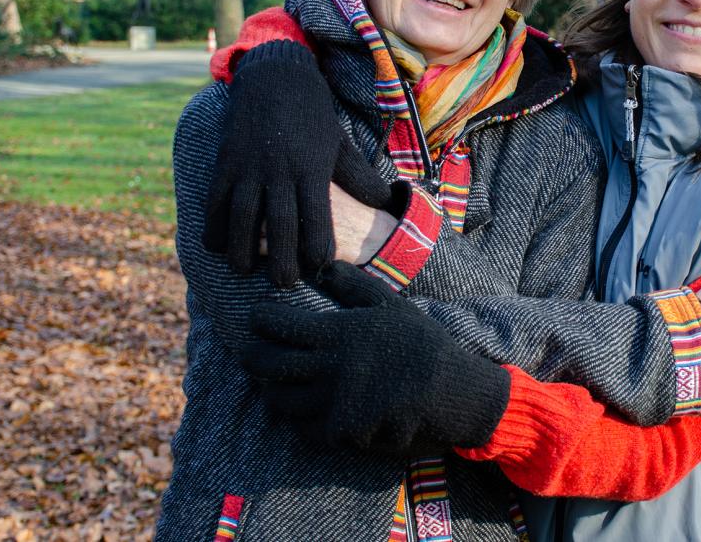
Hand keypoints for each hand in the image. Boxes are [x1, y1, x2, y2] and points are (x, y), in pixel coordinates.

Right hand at [202, 40, 402, 286]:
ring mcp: (250, 167)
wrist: (276, 76)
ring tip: (245, 271)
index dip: (317, 246)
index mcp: (312, 170)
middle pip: (279, 224)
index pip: (316, 217)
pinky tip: (217, 244)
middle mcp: (281, 171)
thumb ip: (359, 177)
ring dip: (242, 248)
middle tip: (284, 284)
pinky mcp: (226, 161)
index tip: (318, 269)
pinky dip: (213, 224)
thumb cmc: (313, 117)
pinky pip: (215, 199)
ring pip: (242, 216)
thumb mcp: (339, 145)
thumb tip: (388, 201)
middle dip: (281, 259)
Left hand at [240, 262, 509, 455]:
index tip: (257, 317)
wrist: (451, 390)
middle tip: (249, 352)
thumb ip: (354, 286)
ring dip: (273, 390)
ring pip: (281, 401)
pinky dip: (299, 421)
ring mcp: (333, 403)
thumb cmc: (422, 342)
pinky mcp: (343, 433)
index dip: (261, 319)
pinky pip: (305, 430)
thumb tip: (324, 268)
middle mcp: (329, 367)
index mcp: (337, 332)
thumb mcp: (391, 304)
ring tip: (274, 383)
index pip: (279, 325)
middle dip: (252, 356)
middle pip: (268, 365)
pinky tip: (303, 411)